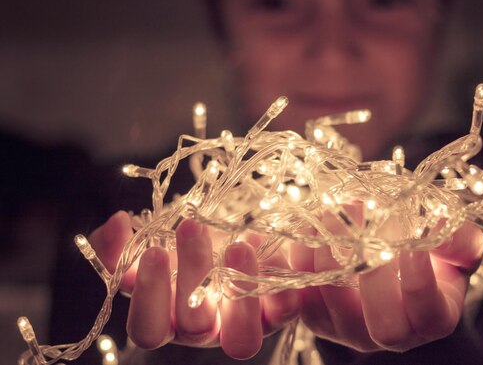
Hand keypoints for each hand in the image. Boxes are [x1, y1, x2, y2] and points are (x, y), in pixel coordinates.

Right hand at [88, 211, 299, 359]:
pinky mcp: (275, 313)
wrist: (232, 241)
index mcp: (166, 317)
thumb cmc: (183, 248)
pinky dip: (280, 281)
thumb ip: (120, 242)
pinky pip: (284, 311)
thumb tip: (116, 224)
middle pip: (193, 326)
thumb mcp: (149, 243)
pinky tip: (268, 243)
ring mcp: (241, 325)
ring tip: (240, 244)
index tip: (153, 250)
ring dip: (240, 291)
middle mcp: (203, 330)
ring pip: (241, 339)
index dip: (149, 296)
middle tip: (192, 228)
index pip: (148, 329)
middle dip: (192, 276)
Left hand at [290, 212, 482, 352]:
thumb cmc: (426, 250)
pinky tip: (316, 223)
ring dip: (332, 250)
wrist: (386, 253)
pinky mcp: (316, 316)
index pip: (429, 315)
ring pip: (334, 302)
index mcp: (432, 318)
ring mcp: (349, 329)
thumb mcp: (453, 242)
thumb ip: (460, 238)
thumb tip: (443, 225)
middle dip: (372, 270)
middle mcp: (391, 335)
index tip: (412, 238)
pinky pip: (303, 288)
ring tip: (337, 209)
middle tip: (365, 217)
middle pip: (383, 325)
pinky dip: (305, 252)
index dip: (421, 280)